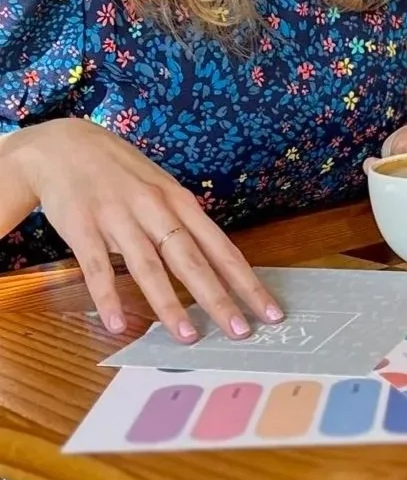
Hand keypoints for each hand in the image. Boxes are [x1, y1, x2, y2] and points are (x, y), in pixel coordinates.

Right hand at [8, 119, 281, 342]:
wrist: (62, 143)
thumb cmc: (123, 172)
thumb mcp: (164, 190)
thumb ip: (188, 225)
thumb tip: (220, 264)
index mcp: (181, 203)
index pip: (222, 249)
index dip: (248, 283)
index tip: (271, 312)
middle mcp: (155, 210)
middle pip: (193, 261)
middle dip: (219, 299)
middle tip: (241, 331)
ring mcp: (118, 219)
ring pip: (149, 267)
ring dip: (169, 304)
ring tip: (188, 336)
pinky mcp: (82, 228)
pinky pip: (97, 268)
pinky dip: (108, 297)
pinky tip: (119, 324)